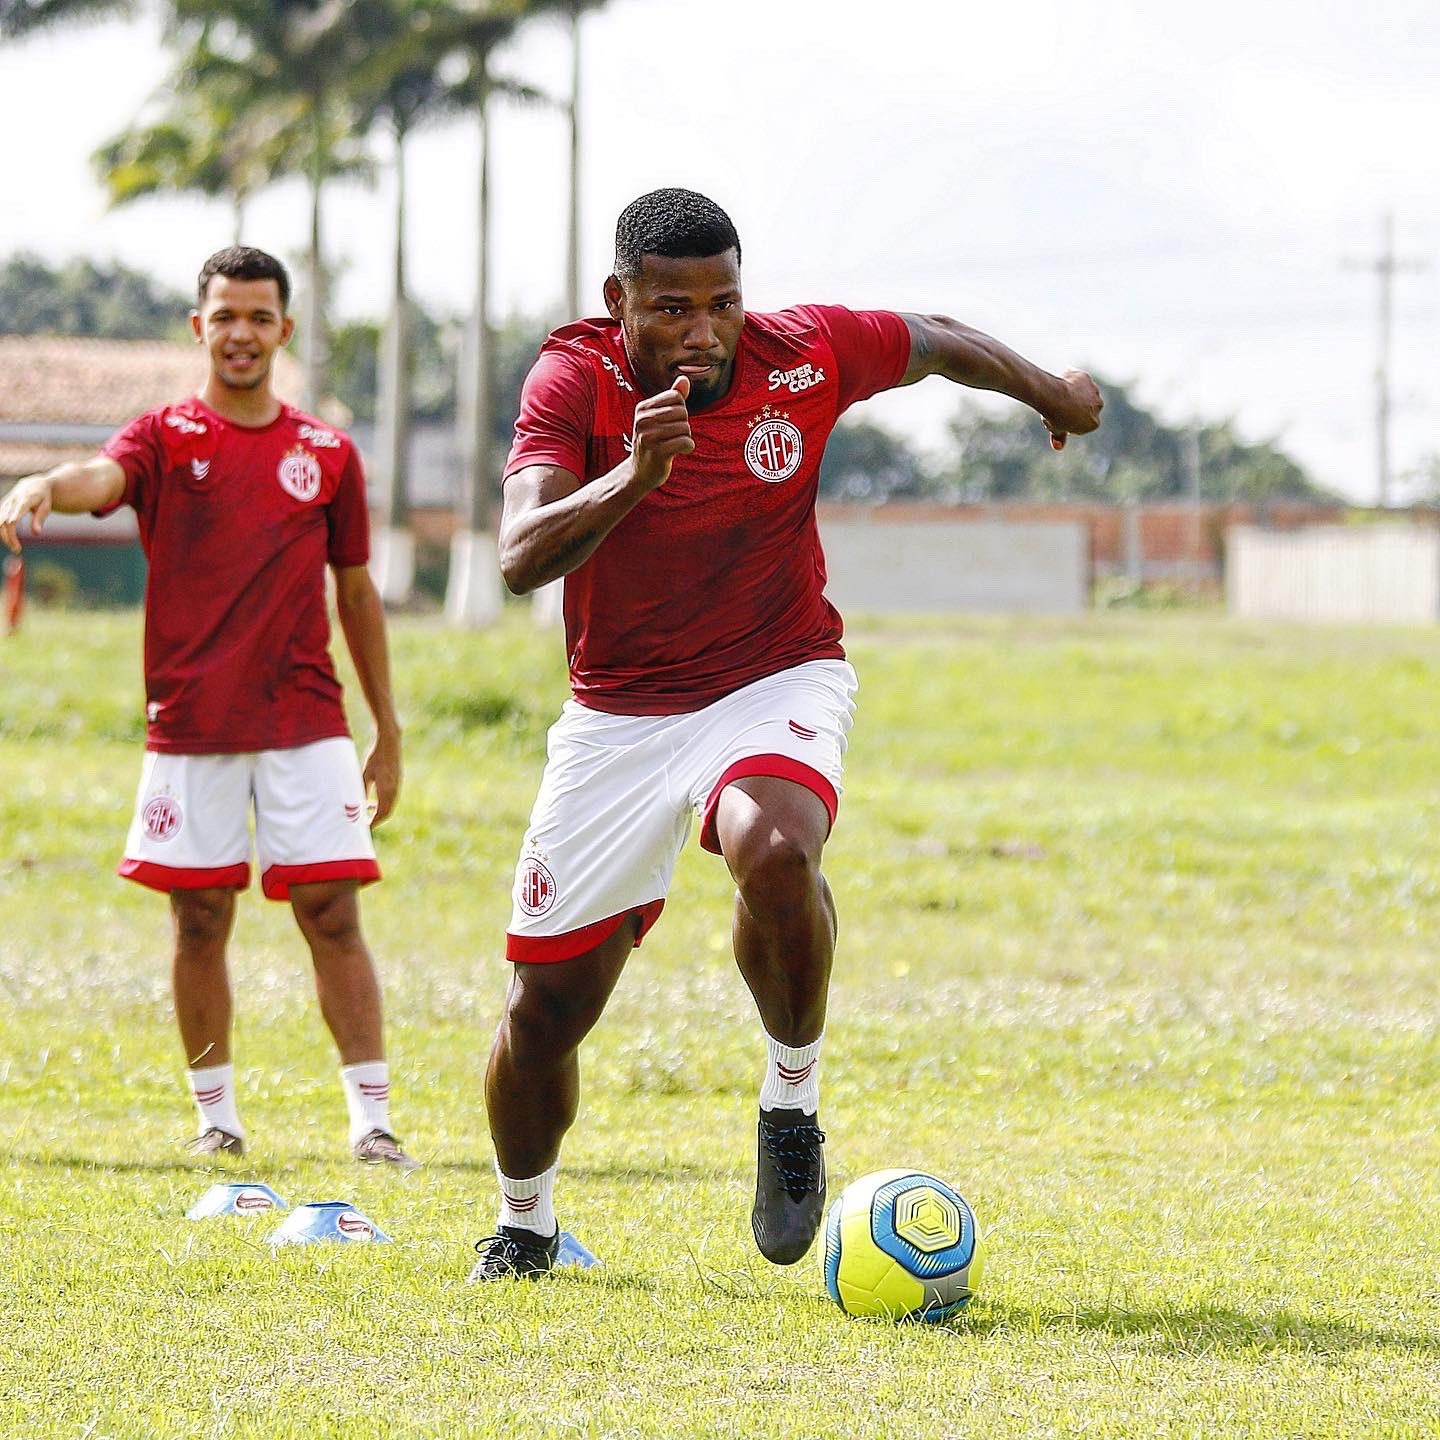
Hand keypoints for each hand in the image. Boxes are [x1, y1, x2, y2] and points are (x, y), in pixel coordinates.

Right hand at [0, 476, 52, 553]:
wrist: (34, 484)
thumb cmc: (43, 497)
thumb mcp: (46, 506)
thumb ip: (39, 519)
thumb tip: (36, 533)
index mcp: (24, 500)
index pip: (14, 516)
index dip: (12, 529)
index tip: (15, 542)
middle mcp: (11, 502)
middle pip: (4, 521)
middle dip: (8, 537)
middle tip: (17, 549)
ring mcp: (5, 504)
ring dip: (4, 536)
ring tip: (15, 547)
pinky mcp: (2, 506)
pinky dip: (2, 531)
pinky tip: (9, 540)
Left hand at [363, 727, 401, 826]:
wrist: (390, 742)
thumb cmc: (375, 757)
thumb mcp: (365, 774)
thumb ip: (362, 790)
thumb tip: (357, 805)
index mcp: (386, 790)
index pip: (380, 813)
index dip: (372, 822)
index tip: (363, 827)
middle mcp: (394, 790)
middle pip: (387, 812)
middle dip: (376, 820)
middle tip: (365, 823)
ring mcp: (397, 786)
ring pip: (390, 806)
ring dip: (380, 811)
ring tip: (367, 810)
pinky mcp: (397, 782)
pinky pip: (391, 799)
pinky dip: (383, 804)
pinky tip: (373, 800)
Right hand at [629, 375, 695, 489]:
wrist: (639, 473)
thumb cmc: (653, 442)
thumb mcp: (659, 418)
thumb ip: (672, 397)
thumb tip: (684, 378)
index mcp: (642, 408)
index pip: (676, 397)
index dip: (680, 411)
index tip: (670, 423)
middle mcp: (643, 420)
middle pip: (682, 412)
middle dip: (683, 426)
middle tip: (671, 437)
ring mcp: (648, 437)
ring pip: (685, 428)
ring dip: (685, 438)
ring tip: (671, 445)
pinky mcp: (657, 452)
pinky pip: (685, 442)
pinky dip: (687, 447)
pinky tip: (678, 453)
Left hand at [1042, 370, 1102, 450]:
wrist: (1052, 396)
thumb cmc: (1055, 415)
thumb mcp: (1056, 429)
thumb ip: (1059, 437)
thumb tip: (1058, 447)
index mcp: (1094, 423)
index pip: (1084, 423)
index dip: (1071, 421)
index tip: (1061, 419)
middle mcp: (1098, 406)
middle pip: (1087, 407)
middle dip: (1077, 406)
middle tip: (1060, 406)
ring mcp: (1094, 390)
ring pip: (1085, 392)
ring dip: (1076, 393)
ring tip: (1060, 394)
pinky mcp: (1086, 377)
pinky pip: (1079, 379)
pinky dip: (1072, 380)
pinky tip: (1062, 383)